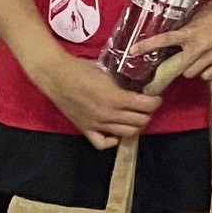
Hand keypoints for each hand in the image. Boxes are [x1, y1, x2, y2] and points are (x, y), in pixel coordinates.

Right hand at [27, 52, 160, 148]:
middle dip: (147, 114)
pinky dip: (113, 140)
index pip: (147, 106)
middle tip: (145, 107)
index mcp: (116, 97)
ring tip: (134, 117)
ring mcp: (96, 124)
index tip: (155, 98)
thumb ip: (123, 85)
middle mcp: (108, 114)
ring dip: (135, 126)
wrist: (55, 74)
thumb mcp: (108, 73)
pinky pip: (103, 143)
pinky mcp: (85, 128)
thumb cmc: (81, 69)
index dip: (155, 102)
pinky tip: (115, 131)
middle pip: (140, 122)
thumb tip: (138, 90)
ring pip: (127, 134)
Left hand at [134, 0, 211, 81]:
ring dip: (190, 68)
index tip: (132, 52)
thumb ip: (187, 31)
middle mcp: (200, 46)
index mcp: (191, 32)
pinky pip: (208, 75)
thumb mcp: (199, 16)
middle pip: (178, 69)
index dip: (147, 46)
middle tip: (168, 69)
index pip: (164, 40)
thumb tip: (175, 41)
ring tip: (195, 59)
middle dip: (173, 69)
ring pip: (192, 74)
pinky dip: (206, 71)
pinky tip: (208, 62)